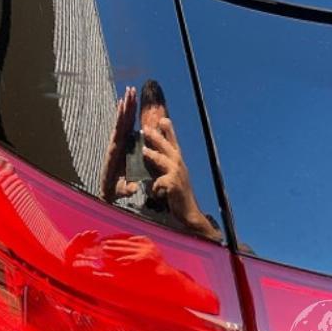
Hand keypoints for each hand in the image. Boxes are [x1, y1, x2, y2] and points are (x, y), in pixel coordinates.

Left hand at [99, 86, 136, 201]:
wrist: (107, 190)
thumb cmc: (114, 189)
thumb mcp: (121, 190)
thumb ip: (127, 189)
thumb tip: (134, 188)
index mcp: (115, 150)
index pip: (119, 130)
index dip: (121, 117)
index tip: (124, 103)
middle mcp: (115, 142)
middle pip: (121, 120)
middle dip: (126, 105)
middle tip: (130, 89)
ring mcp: (118, 141)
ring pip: (123, 120)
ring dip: (127, 105)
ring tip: (130, 91)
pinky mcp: (121, 142)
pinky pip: (125, 126)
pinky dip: (127, 114)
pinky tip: (127, 104)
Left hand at [142, 117, 221, 241]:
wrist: (188, 212)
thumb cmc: (177, 192)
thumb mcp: (170, 175)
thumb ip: (163, 164)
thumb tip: (151, 152)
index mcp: (177, 162)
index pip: (173, 143)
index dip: (169, 130)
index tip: (163, 119)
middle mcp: (179, 165)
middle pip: (168, 147)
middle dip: (158, 137)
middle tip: (147, 129)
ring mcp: (178, 175)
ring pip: (164, 161)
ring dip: (153, 155)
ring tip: (144, 151)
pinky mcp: (174, 186)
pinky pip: (160, 182)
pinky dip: (155, 186)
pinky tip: (153, 192)